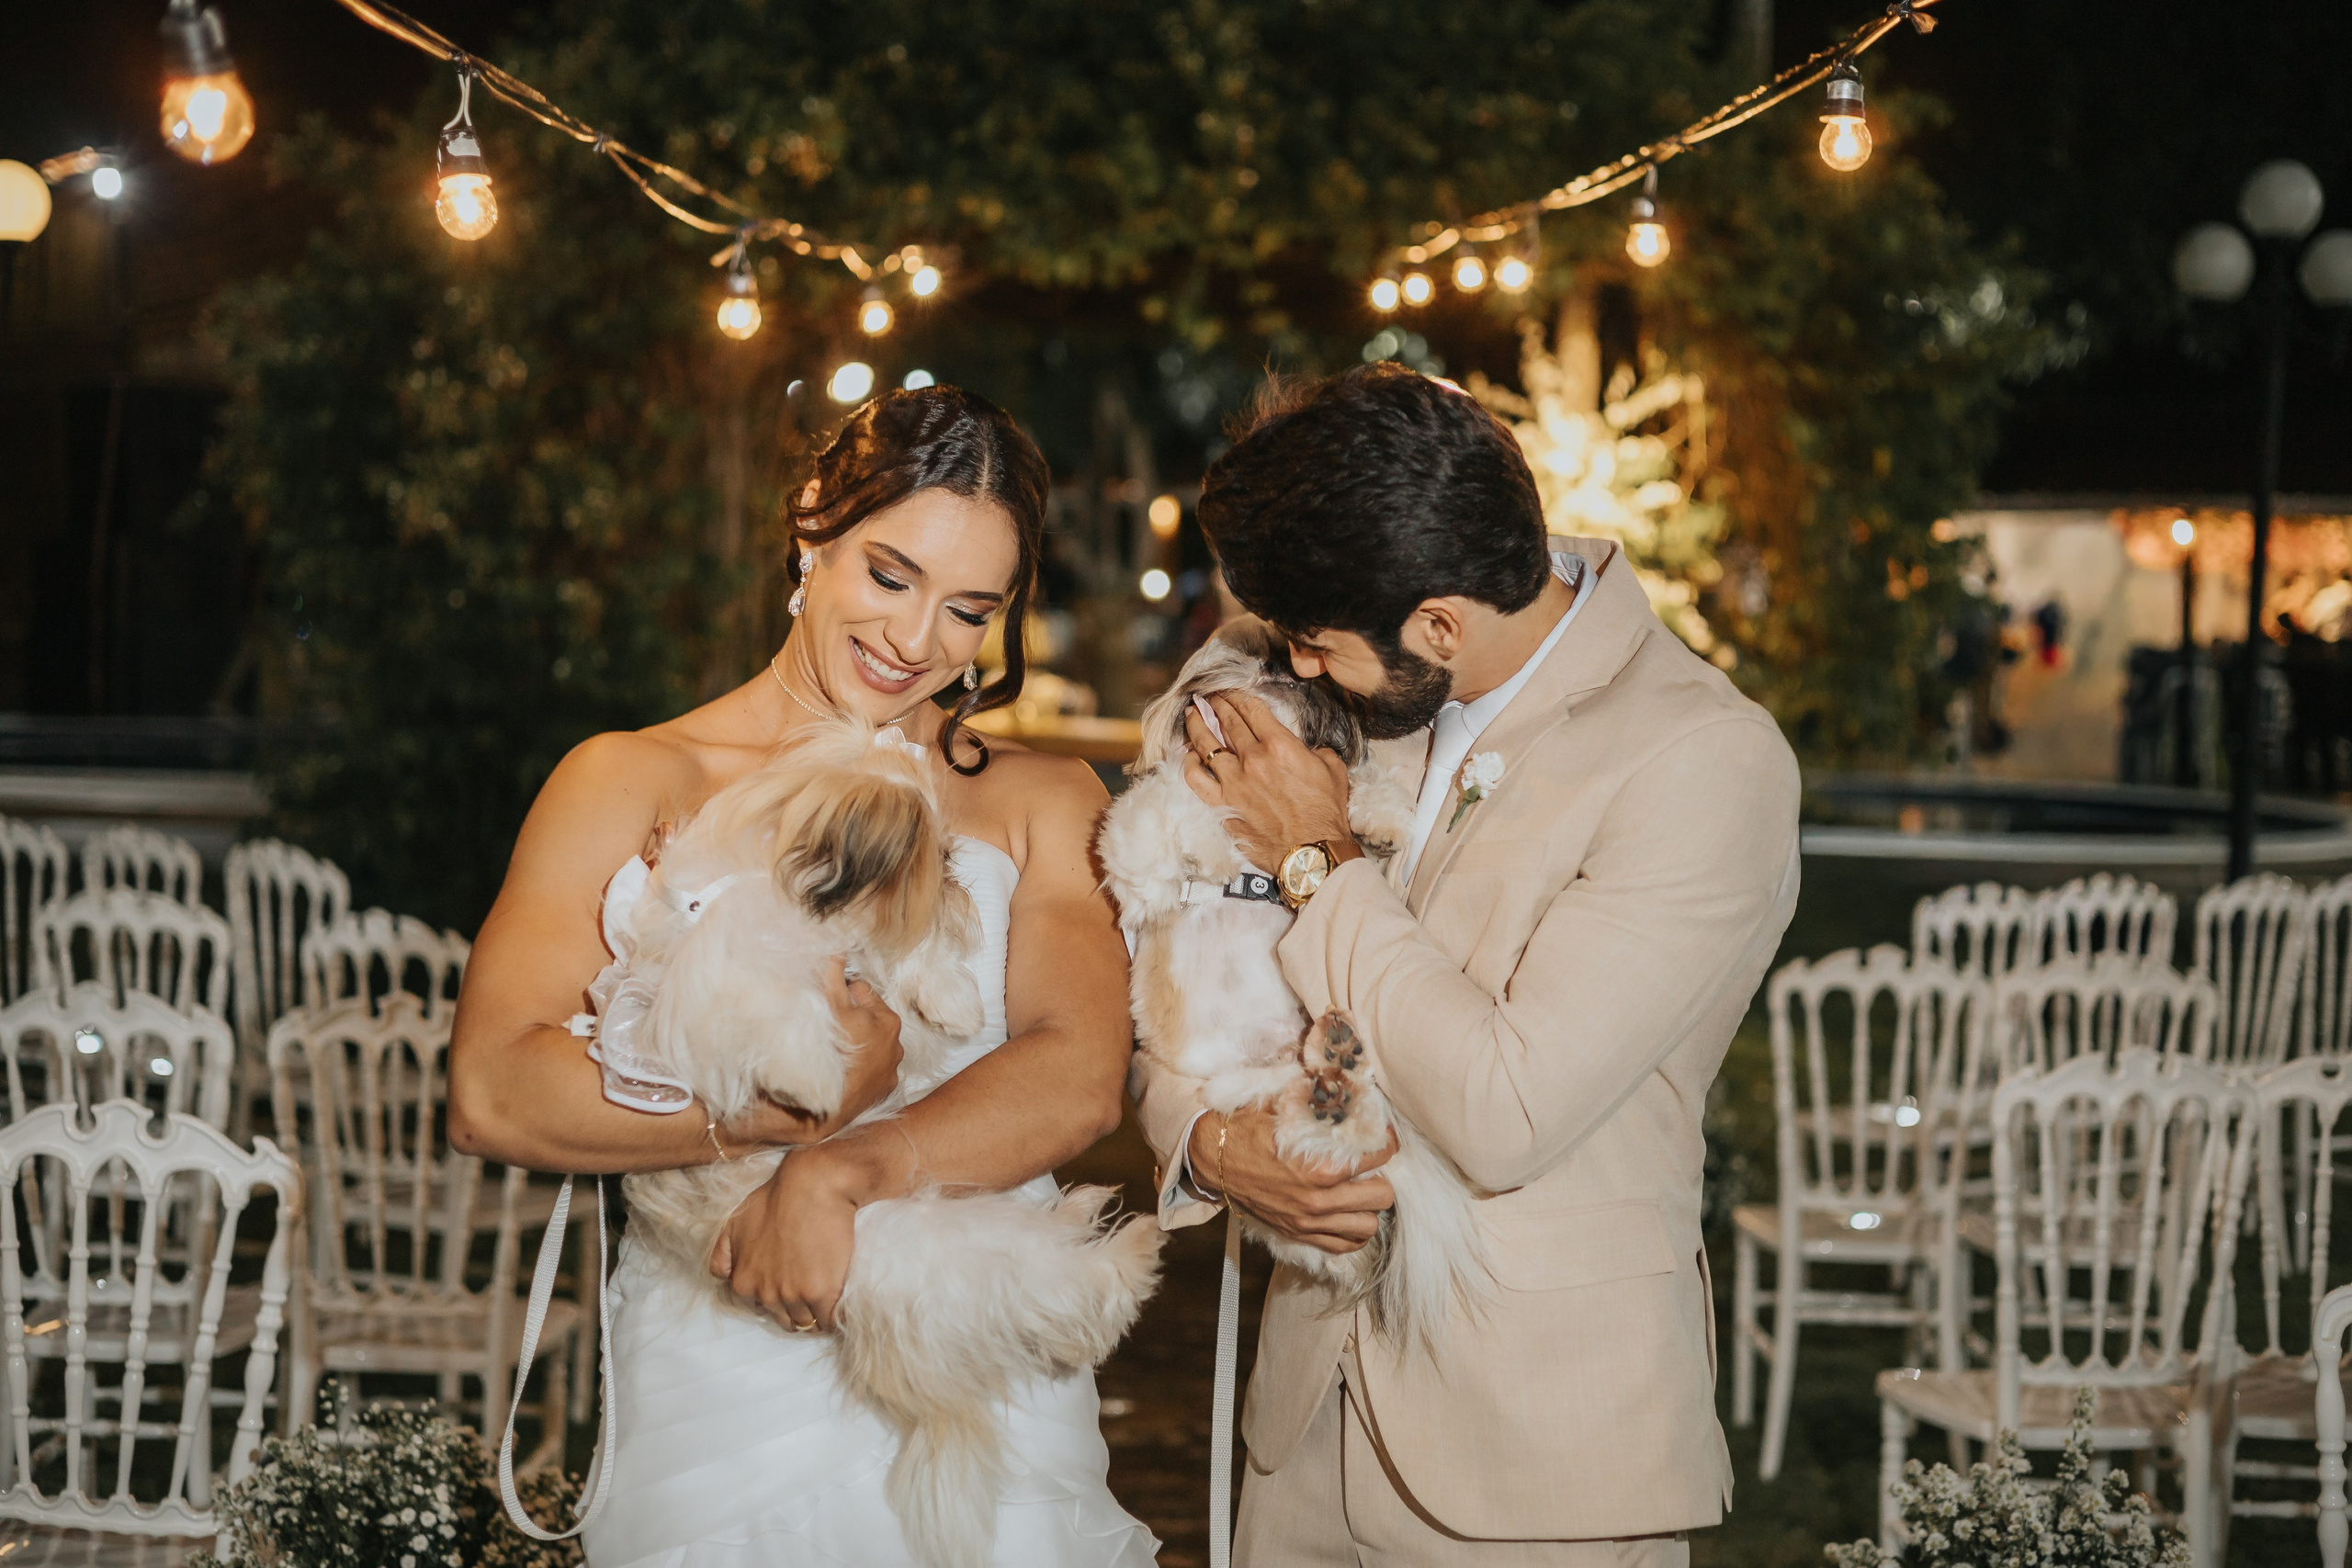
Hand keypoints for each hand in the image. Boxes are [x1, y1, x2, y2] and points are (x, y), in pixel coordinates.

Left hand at [709, 1145, 860, 1331]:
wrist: (812, 1186)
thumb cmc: (774, 1199)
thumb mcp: (735, 1223)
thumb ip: (723, 1254)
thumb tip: (723, 1276)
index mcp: (743, 1282)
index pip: (759, 1311)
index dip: (777, 1302)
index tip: (790, 1291)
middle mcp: (765, 1295)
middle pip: (784, 1320)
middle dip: (795, 1311)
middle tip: (810, 1295)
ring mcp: (794, 1296)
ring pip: (806, 1323)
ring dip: (815, 1317)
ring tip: (827, 1304)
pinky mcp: (822, 1293)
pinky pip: (829, 1321)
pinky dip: (834, 1317)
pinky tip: (839, 1306)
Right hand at [722, 959, 903, 1148]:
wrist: (829, 1106)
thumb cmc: (832, 1052)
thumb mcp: (832, 1010)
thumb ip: (834, 980)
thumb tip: (837, 952)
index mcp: (887, 1020)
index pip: (862, 991)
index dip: (843, 991)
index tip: (829, 998)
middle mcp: (896, 1044)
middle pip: (869, 1017)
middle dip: (852, 1016)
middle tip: (830, 1022)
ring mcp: (891, 1068)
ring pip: (871, 1043)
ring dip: (857, 1042)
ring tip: (836, 1048)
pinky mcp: (883, 1089)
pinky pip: (871, 1069)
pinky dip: (861, 1066)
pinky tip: (844, 1069)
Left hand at [1181, 693, 1361, 872]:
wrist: (1311, 852)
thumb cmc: (1326, 814)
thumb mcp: (1332, 769)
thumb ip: (1314, 750)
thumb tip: (1303, 748)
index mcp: (1280, 746)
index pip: (1251, 710)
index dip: (1237, 695)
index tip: (1229, 690)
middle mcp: (1253, 759)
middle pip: (1227, 723)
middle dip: (1215, 704)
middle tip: (1207, 696)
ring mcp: (1234, 783)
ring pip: (1205, 745)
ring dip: (1196, 726)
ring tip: (1191, 715)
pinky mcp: (1223, 806)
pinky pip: (1195, 780)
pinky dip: (1188, 764)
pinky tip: (1188, 756)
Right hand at [1189, 1105, 1396, 1254]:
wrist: (1215, 1159)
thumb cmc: (1249, 1130)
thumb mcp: (1285, 1108)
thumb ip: (1321, 1104)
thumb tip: (1350, 1089)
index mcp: (1320, 1166)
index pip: (1377, 1157)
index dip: (1385, 1143)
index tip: (1382, 1137)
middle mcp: (1319, 1199)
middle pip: (1382, 1196)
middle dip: (1381, 1178)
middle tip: (1371, 1167)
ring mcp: (1309, 1222)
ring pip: (1368, 1226)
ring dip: (1368, 1208)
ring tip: (1359, 1192)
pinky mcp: (1299, 1234)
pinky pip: (1344, 1245)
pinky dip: (1352, 1232)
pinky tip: (1347, 1214)